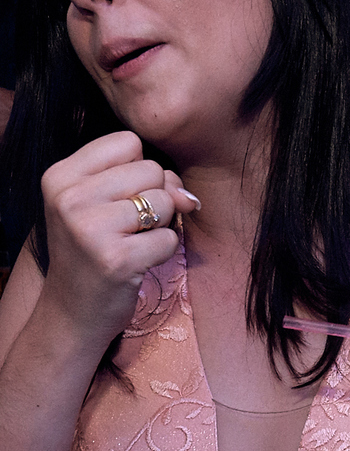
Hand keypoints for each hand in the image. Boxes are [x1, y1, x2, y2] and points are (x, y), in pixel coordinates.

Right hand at [38, 131, 199, 347]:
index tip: (121, 196)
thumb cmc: (96, 247)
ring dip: (161, 224)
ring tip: (131, 242)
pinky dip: (163, 250)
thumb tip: (188, 196)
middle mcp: (69, 199)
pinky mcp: (117, 259)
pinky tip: (137, 262)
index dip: (139, 169)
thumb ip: (149, 181)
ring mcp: (90, 229)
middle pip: (151, 168)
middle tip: (128, 226)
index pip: (128, 141)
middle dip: (154, 197)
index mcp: (60, 176)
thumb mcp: (106, 203)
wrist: (74, 310)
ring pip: (165, 200)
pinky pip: (170, 236)